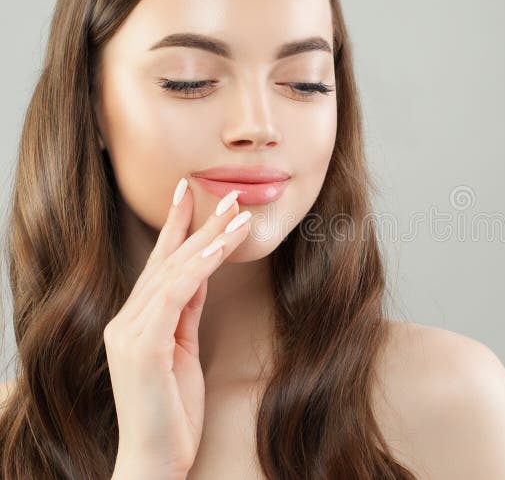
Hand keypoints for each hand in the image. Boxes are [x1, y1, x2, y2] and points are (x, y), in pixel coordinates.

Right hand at [104, 178, 251, 477]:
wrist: (155, 459)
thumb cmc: (172, 412)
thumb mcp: (183, 352)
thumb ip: (185, 313)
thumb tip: (200, 276)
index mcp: (135, 323)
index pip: (159, 266)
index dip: (176, 229)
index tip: (191, 196)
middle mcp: (126, 321)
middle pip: (166, 261)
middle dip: (196, 223)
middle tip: (224, 192)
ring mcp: (130, 332)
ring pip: (173, 271)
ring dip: (209, 238)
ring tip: (238, 213)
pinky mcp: (142, 345)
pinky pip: (176, 293)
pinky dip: (202, 265)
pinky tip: (223, 245)